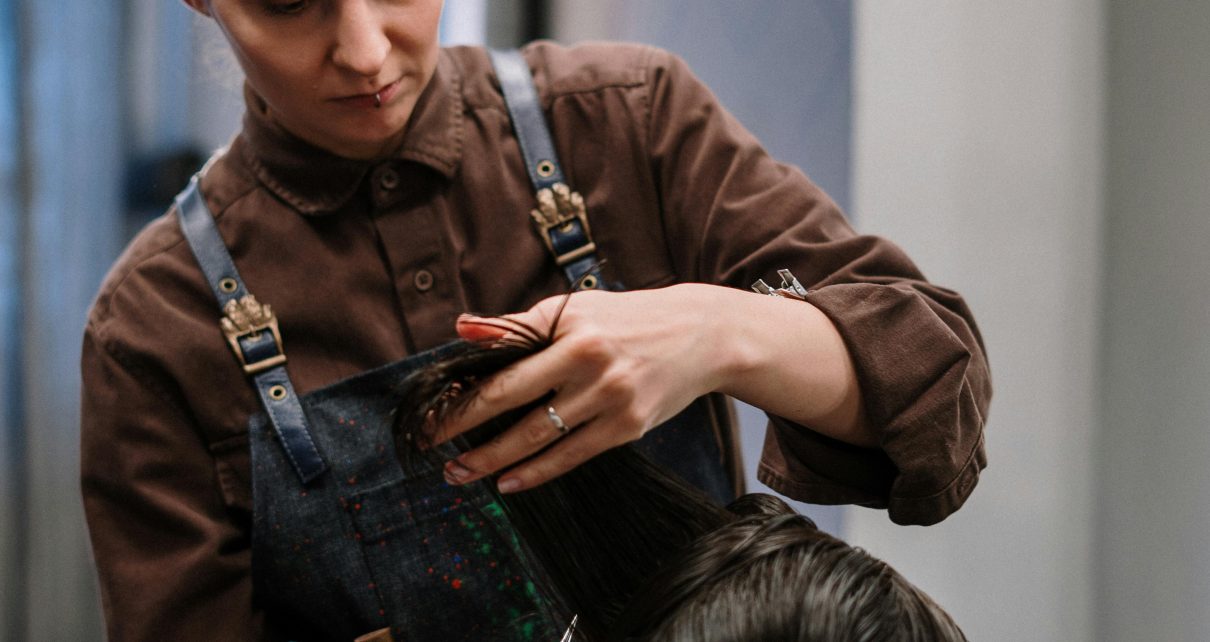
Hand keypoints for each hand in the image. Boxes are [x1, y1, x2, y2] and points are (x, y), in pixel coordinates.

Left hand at [433, 284, 744, 493]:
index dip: (465, 399)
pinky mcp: (629, 427)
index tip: (433, 416)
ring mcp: (613, 399)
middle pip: (516, 409)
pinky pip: (573, 456)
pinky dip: (537, 472)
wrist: (701, 335)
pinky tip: (509, 482)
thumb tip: (463, 329)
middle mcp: (592, 366)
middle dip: (470, 435)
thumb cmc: (628, 319)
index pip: (505, 371)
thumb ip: (518, 325)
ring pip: (541, 439)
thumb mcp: (575, 310)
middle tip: (436, 452)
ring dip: (496, 461)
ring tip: (462, 473)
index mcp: (573, 333)